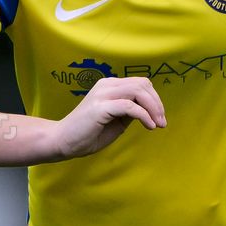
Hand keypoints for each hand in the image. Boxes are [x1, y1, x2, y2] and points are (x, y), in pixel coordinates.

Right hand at [51, 76, 166, 159]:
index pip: (140, 83)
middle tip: (162, 122)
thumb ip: (130, 112)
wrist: (63, 142)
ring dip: (153, 108)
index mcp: (109, 86)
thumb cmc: (87, 134)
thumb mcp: (116, 121)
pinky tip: (149, 126)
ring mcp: (102, 94)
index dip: (155, 99)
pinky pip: (130, 106)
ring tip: (157, 124)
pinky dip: (143, 115)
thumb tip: (149, 110)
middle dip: (157, 103)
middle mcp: (106, 85)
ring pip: (138, 91)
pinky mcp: (100, 107)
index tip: (160, 118)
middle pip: (143, 84)